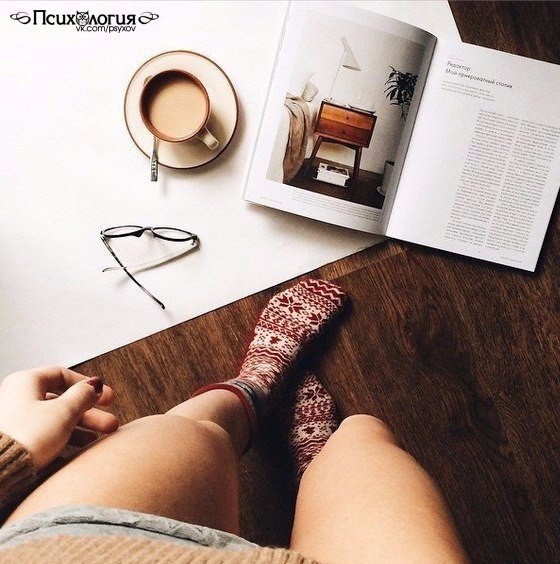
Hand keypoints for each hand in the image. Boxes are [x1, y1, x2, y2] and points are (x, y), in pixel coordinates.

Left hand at [0, 366, 118, 468]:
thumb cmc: (24, 437)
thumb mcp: (63, 411)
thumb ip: (82, 396)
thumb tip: (93, 386)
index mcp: (25, 382)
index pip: (61, 374)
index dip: (87, 385)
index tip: (104, 395)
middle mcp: (17, 399)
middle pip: (61, 401)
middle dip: (89, 412)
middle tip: (109, 422)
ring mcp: (14, 422)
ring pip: (54, 420)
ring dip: (80, 428)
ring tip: (98, 439)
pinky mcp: (14, 443)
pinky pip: (44, 437)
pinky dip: (63, 440)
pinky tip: (76, 450)